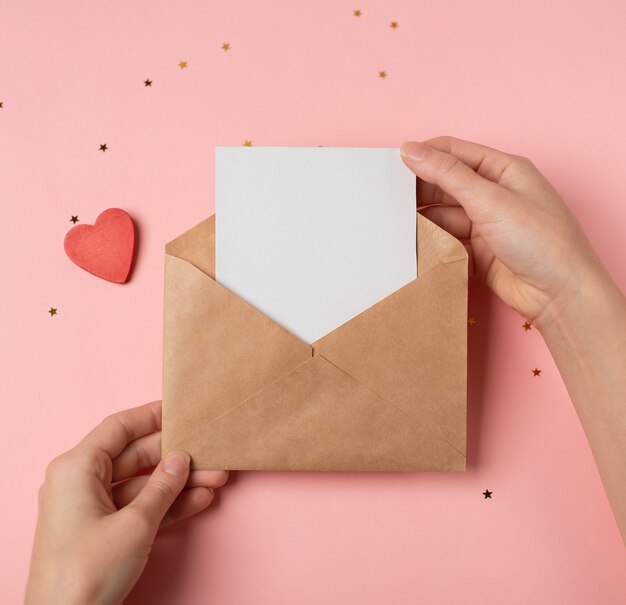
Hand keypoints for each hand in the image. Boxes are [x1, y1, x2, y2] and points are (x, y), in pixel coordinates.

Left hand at [24, 400, 227, 604]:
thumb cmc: (87, 571)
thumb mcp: (135, 523)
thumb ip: (163, 487)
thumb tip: (181, 459)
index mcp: (77, 467)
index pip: (119, 427)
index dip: (152, 416)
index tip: (181, 408)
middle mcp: (81, 481)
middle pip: (135, 455)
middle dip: (175, 457)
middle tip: (210, 451)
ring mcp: (92, 507)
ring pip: (142, 483)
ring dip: (178, 482)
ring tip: (215, 477)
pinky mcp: (103, 530)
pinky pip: (139, 507)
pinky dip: (167, 505)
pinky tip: (199, 499)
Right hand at [400, 136, 606, 330]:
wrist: (560, 294)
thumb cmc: (541, 241)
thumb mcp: (490, 200)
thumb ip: (448, 175)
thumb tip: (412, 151)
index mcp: (503, 170)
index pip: (454, 152)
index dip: (423, 155)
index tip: (392, 165)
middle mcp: (494, 193)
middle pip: (446, 183)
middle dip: (419, 189)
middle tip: (388, 197)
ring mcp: (486, 223)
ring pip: (444, 213)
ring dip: (424, 218)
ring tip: (397, 222)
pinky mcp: (479, 250)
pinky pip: (447, 239)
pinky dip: (432, 240)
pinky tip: (416, 242)